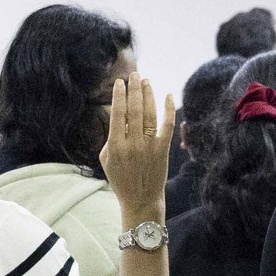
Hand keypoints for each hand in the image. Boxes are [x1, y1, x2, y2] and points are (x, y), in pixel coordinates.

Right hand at [99, 74, 175, 221]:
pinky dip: (168, 109)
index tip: (120, 83)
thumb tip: (117, 113)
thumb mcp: (106, 159)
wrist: (140, 200)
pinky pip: (167, 125)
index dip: (119, 95)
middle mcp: (132, 144)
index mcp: (115, 146)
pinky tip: (168, 95)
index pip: (117, 114)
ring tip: (146, 81)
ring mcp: (149, 147)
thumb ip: (110, 137)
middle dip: (134, 89)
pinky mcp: (163, 150)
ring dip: (148, 94)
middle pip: (134, 110)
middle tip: (135, 75)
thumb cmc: (120, 179)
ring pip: (149, 114)